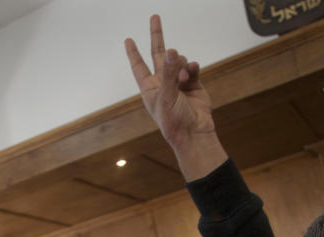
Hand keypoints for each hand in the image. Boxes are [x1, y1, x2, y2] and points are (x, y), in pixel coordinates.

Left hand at [124, 15, 226, 178]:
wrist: (194, 132)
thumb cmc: (174, 120)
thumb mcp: (167, 95)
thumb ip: (168, 72)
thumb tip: (170, 50)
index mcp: (149, 88)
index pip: (139, 67)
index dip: (133, 53)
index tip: (128, 40)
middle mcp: (163, 83)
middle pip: (158, 54)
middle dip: (157, 36)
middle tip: (155, 17)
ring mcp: (178, 82)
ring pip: (177, 60)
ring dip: (179, 64)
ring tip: (183, 77)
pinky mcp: (193, 83)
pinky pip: (191, 66)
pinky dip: (191, 66)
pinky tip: (191, 71)